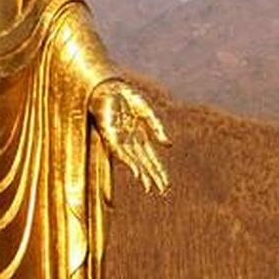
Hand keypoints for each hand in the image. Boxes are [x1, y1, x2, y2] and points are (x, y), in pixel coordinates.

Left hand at [92, 79, 169, 194]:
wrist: (109, 87)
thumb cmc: (126, 98)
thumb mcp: (147, 112)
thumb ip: (157, 128)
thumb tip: (168, 145)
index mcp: (140, 136)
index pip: (152, 158)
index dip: (159, 171)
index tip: (166, 184)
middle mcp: (130, 141)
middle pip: (145, 163)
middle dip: (154, 176)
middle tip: (163, 191)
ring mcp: (120, 140)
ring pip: (134, 162)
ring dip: (143, 174)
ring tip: (150, 187)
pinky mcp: (110, 136)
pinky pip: (120, 153)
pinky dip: (130, 163)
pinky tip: (137, 173)